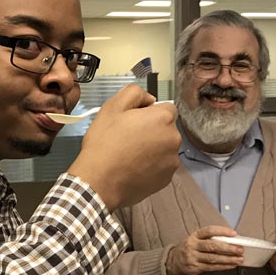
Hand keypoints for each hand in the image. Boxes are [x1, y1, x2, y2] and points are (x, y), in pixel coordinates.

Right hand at [67, 85, 179, 209]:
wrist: (100, 181)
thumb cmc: (105, 141)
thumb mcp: (112, 106)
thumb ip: (135, 93)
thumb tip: (151, 99)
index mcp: (164, 118)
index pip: (167, 108)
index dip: (150, 113)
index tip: (133, 122)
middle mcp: (174, 138)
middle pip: (167, 129)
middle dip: (153, 130)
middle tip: (129, 139)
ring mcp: (172, 161)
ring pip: (165, 148)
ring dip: (154, 149)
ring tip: (131, 156)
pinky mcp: (167, 179)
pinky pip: (162, 166)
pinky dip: (152, 166)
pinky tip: (134, 168)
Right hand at [165, 226, 242, 274]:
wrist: (173, 262)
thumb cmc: (189, 250)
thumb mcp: (195, 240)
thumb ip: (210, 240)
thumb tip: (230, 240)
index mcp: (195, 235)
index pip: (210, 231)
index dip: (222, 231)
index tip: (233, 234)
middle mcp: (193, 245)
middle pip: (213, 246)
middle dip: (228, 248)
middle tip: (240, 249)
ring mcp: (193, 257)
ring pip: (213, 258)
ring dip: (228, 259)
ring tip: (239, 259)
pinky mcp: (195, 267)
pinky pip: (211, 267)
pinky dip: (223, 266)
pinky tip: (231, 265)